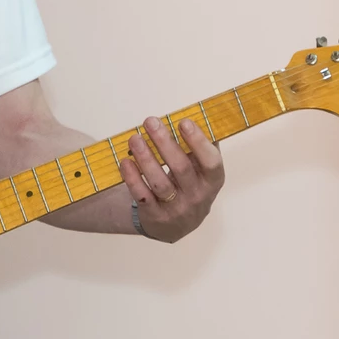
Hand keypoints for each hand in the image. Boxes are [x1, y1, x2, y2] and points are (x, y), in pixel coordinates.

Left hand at [116, 116, 224, 242]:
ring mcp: (176, 209)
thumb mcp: (201, 170)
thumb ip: (200, 145)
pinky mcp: (155, 216)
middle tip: (150, 121)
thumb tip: (195, 113)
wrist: (175, 225)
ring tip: (134, 138)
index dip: (198, 142)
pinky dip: (132, 178)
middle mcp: (197, 197)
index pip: (211, 162)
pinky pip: (142, 195)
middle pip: (181, 168)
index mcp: (212, 181)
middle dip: (164, 142)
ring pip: (159, 182)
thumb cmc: (189, 184)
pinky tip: (125, 161)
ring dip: (145, 158)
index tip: (183, 122)